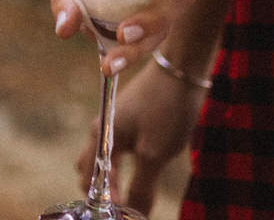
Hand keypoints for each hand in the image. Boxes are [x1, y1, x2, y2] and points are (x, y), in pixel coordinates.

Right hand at [77, 56, 206, 211]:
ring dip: (115, 179)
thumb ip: (141, 187)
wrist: (184, 67)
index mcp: (100, 135)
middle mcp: (100, 129)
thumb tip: (134, 215)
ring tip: (138, 191)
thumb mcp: (155, 154)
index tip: (125, 212)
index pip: (89, 181)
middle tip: (130, 204)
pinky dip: (125, 167)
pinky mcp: (128, 120)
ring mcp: (113, 123)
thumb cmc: (166, 109)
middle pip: (91, 170)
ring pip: (105, 160)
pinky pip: (117, 151)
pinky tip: (145, 171)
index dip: (104, 202)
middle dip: (105, 191)